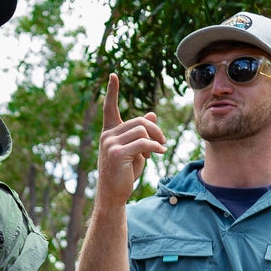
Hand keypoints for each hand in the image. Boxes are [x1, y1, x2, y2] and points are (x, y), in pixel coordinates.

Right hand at [94, 73, 165, 207]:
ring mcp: (109, 144)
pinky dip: (154, 147)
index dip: (112, 91)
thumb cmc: (125, 172)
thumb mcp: (136, 150)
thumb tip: (152, 114)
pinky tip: (160, 152)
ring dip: (156, 139)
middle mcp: (107, 135)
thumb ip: (142, 132)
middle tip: (162, 142)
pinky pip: (142, 143)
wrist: (114, 194)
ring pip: (142, 130)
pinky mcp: (117, 154)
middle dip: (155, 130)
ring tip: (158, 150)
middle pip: (139, 121)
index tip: (113, 75)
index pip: (110, 108)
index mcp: (109, 132)